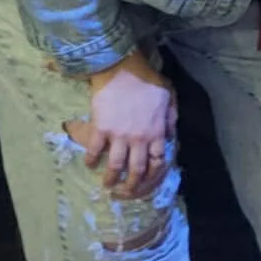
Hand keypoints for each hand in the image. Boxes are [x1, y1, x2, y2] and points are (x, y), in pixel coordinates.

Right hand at [75, 51, 175, 197]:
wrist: (122, 69)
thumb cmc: (147, 80)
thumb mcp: (168, 96)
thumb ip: (171, 118)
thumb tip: (171, 136)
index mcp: (156, 132)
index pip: (157, 161)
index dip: (152, 175)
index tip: (147, 182)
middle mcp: (139, 138)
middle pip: (136, 169)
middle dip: (132, 185)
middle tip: (126, 191)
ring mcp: (119, 135)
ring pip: (115, 165)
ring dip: (111, 179)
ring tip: (107, 185)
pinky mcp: (101, 129)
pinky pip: (94, 150)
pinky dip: (91, 160)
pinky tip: (89, 165)